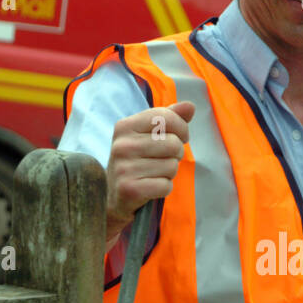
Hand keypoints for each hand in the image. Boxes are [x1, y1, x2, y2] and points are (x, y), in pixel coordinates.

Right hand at [105, 102, 194, 244]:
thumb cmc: (136, 161)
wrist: (112, 196)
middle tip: (164, 159)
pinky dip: (164, 188)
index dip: (181, 128)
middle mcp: (122, 145)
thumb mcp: (148, 135)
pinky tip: (151, 186)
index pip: (165, 117)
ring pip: (172, 166)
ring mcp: (123, 168)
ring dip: (169, 172)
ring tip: (155, 173)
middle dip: (176, 154)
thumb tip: (190, 106)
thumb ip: (169, 118)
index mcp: (125, 126)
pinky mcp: (129, 189)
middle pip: (173, 144)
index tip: (180, 137)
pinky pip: (165, 186)